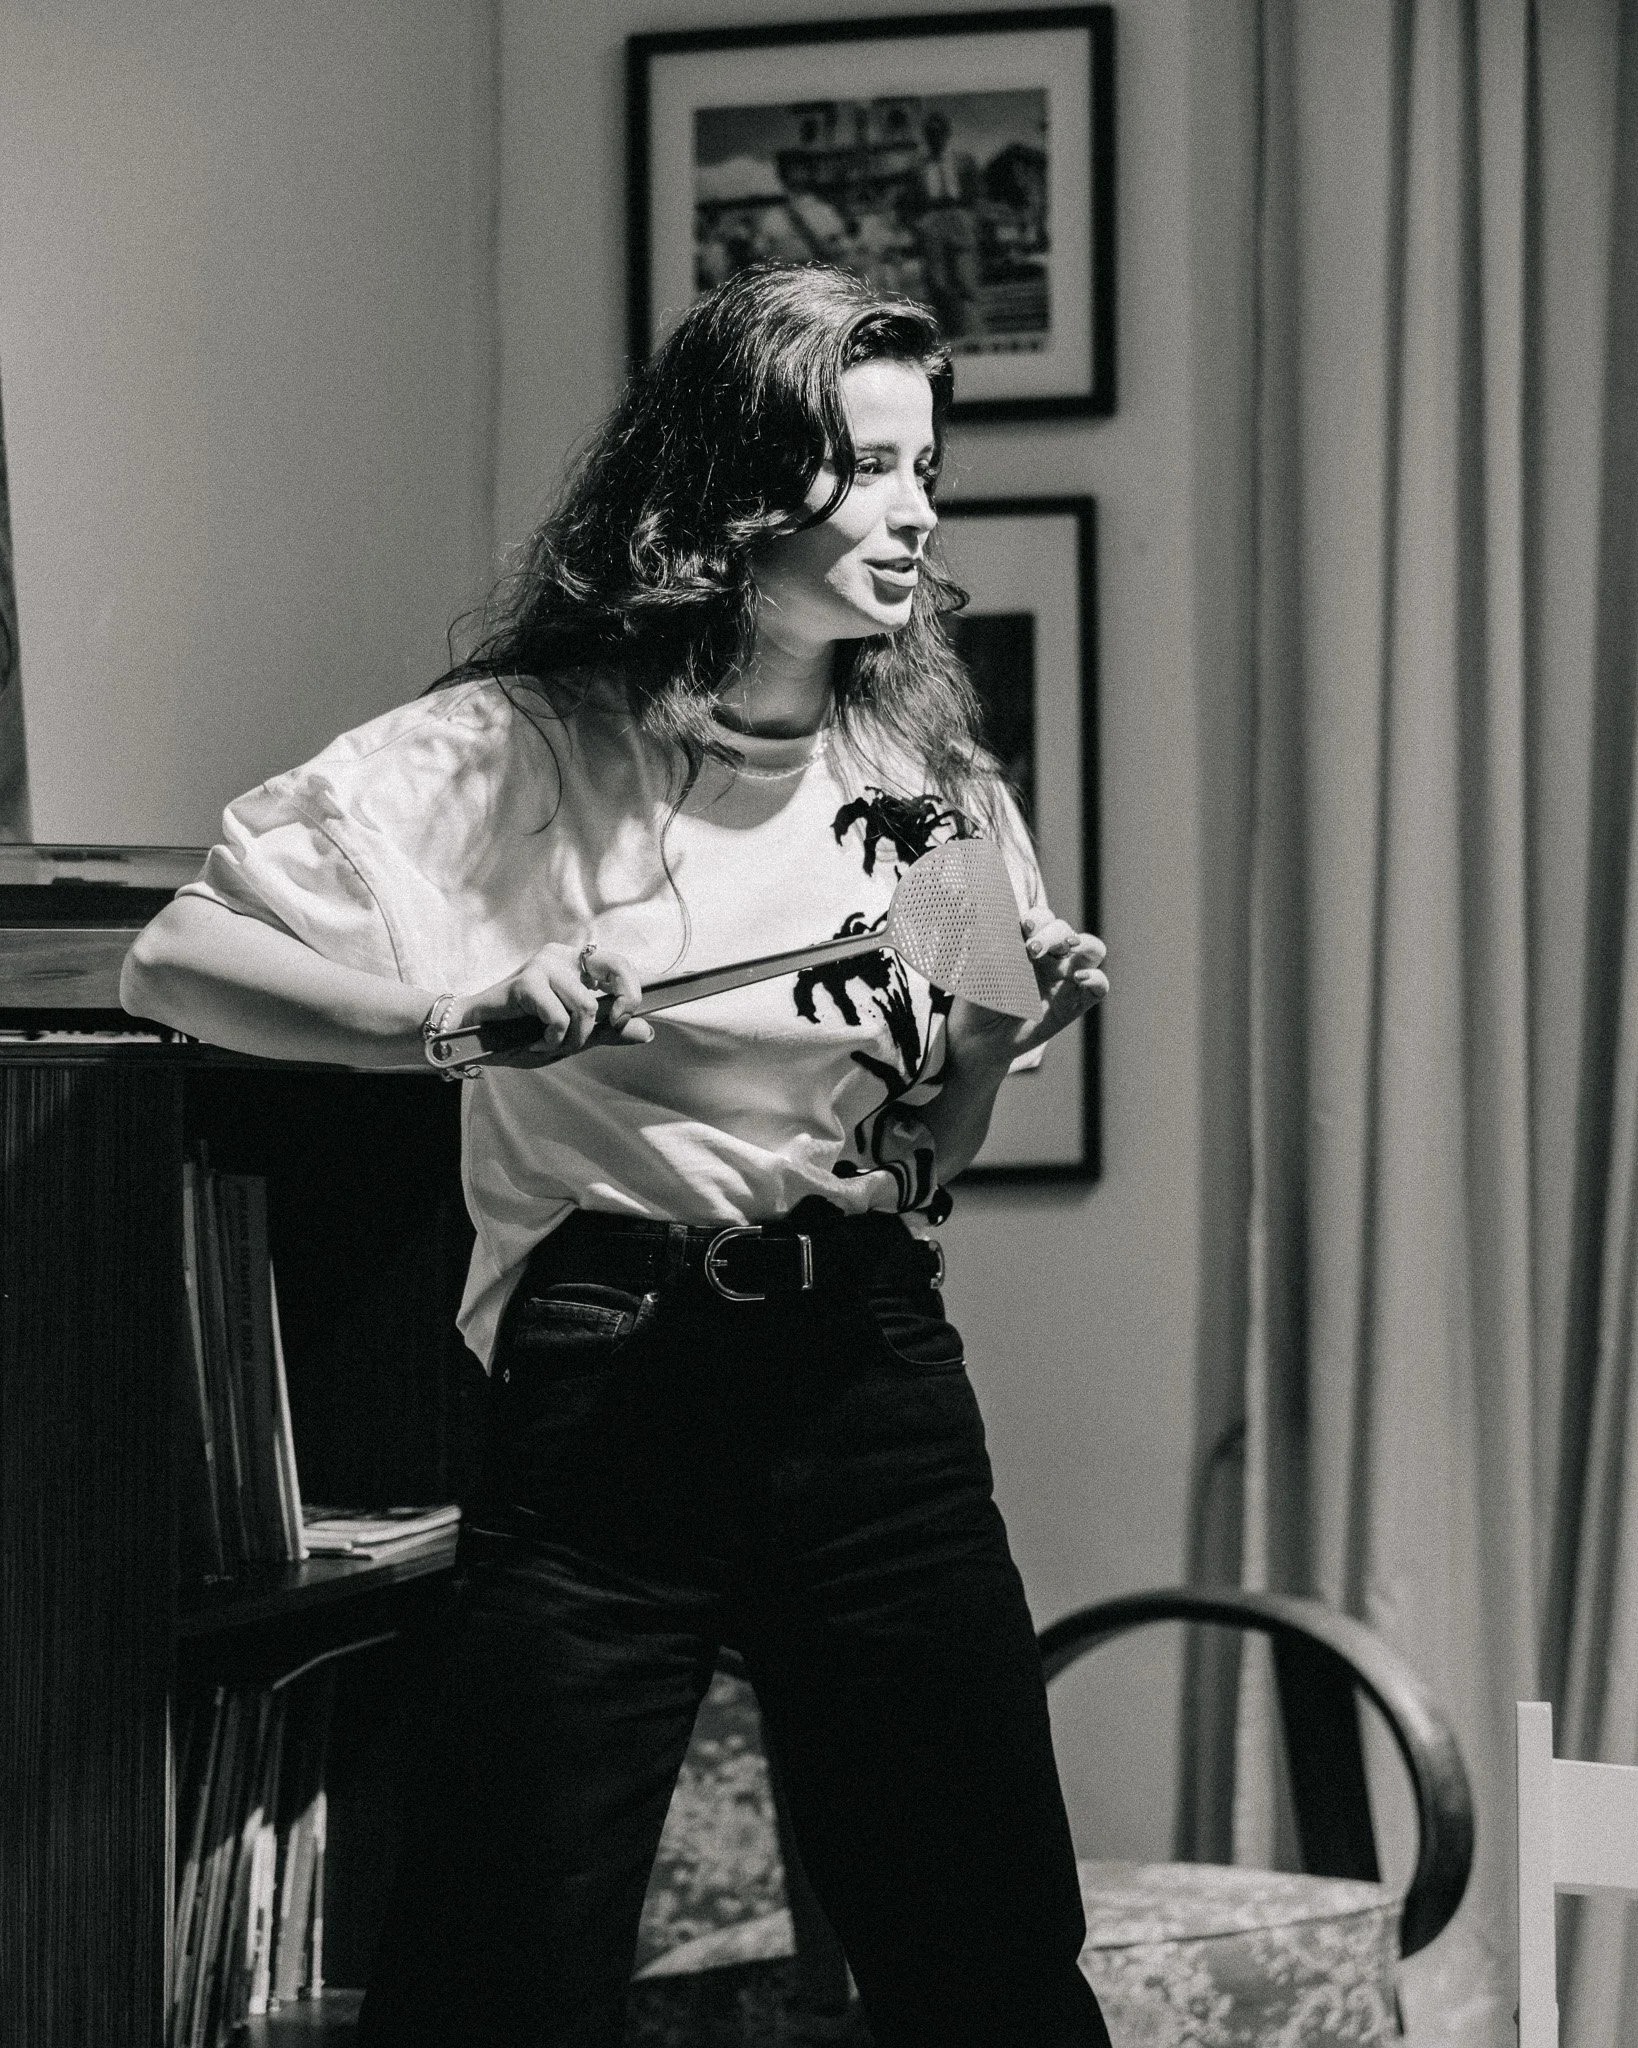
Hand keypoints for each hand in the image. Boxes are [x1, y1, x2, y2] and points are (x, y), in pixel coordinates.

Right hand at [455, 940, 654, 1066]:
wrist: (474, 1037)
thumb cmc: (520, 1034)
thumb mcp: (573, 1037)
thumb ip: (608, 1032)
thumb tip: (647, 1032)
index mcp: (576, 965)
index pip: (620, 965)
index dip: (633, 992)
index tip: (622, 1019)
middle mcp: (562, 957)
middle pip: (616, 967)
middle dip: (623, 1002)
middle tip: (607, 1025)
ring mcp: (544, 965)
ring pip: (587, 1006)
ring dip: (572, 1038)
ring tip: (550, 1043)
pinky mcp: (527, 981)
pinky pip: (559, 1016)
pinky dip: (551, 1038)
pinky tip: (533, 1041)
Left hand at [946, 909, 1108, 1067]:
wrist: (982, 1038)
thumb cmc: (981, 999)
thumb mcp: (981, 970)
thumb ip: (993, 946)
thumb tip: (993, 920)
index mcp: (1030, 943)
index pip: (1043, 919)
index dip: (1038, 919)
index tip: (1023, 928)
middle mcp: (1052, 957)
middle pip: (1065, 930)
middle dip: (1052, 934)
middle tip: (1032, 950)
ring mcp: (1067, 978)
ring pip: (1093, 949)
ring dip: (1083, 943)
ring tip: (1068, 947)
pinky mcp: (1076, 1003)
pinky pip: (1100, 985)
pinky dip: (1096, 977)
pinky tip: (1079, 977)